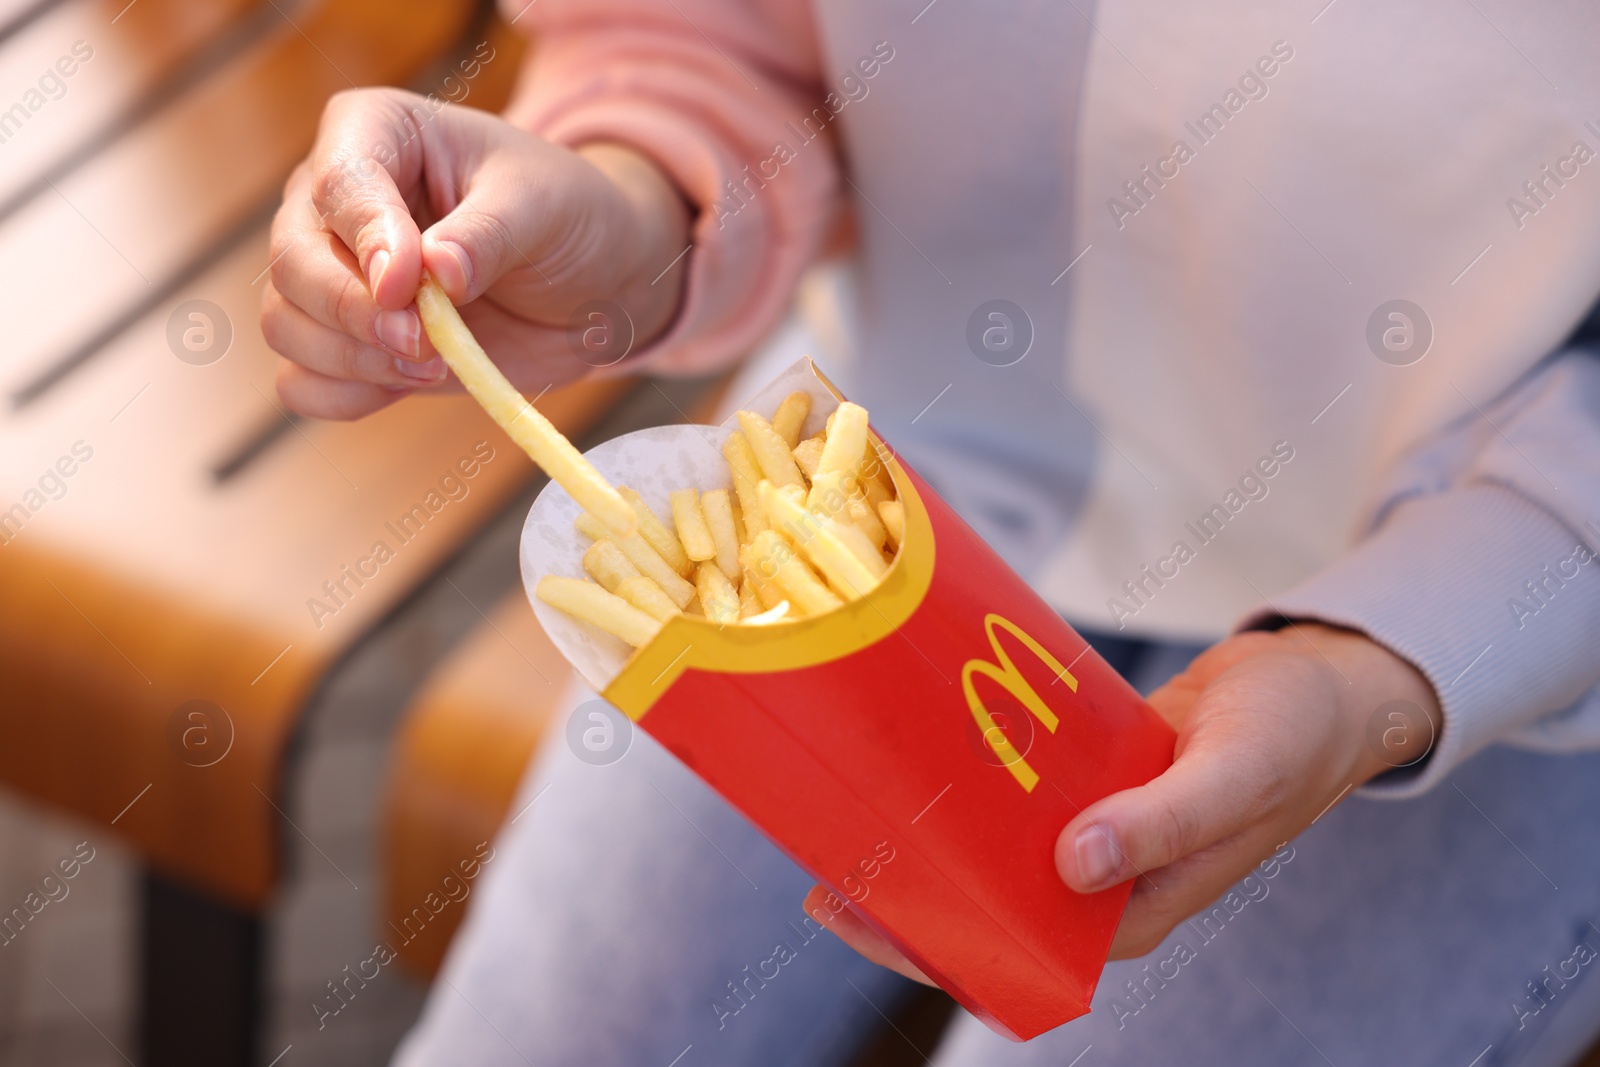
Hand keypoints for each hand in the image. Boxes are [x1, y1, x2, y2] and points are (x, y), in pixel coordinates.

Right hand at [262, 88, 690, 418]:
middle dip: (353, 313)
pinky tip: (404, 387)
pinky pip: (302, 380)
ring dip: (352, 360)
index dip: (366, 241)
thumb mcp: (544, 208)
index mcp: (376, 132)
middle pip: (293, 261)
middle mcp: (333, 199)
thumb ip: (487, 236)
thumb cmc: (567, 218)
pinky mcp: (349, 342)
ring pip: (285, 322)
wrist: (594, 283)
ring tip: (432, 365)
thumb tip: (433, 272)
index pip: (339, 182)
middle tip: (424, 343)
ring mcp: (332, 272)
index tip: (408, 287)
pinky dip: (343, 396)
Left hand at [808, 623, 1440, 981]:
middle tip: (825, 853)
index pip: (1013, 950)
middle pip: (986, 902)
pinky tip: (916, 756)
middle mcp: (1102, 885)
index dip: (930, 940)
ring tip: (854, 805)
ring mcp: (1093, 834)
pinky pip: (1017, 795)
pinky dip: (972, 784)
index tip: (855, 907)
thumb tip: (1073, 867)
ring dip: (931, 834)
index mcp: (1133, 913)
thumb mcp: (1232, 778)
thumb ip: (1159, 825)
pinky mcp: (1089, 785)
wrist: (1320, 683)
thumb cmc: (1291, 738)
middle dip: (907, 891)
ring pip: (994, 848)